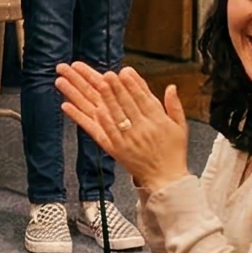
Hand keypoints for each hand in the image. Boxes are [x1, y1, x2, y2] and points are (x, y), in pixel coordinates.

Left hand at [54, 62, 189, 191]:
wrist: (166, 180)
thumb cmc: (173, 152)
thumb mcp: (180, 127)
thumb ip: (174, 105)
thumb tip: (171, 86)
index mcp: (157, 119)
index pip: (141, 97)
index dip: (130, 84)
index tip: (120, 72)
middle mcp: (140, 128)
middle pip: (120, 102)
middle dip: (107, 86)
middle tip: (95, 72)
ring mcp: (125, 139)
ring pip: (105, 113)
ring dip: (88, 96)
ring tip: (74, 82)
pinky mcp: (114, 149)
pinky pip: (97, 131)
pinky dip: (84, 119)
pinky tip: (71, 107)